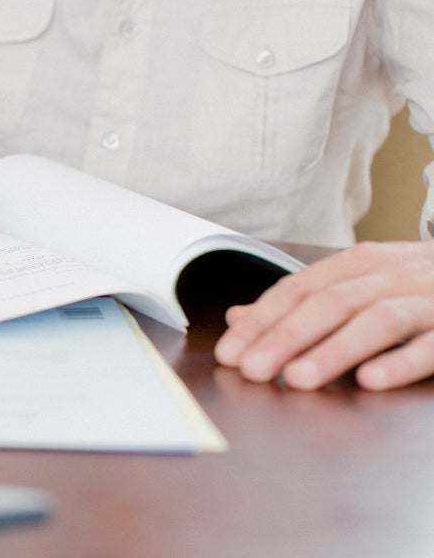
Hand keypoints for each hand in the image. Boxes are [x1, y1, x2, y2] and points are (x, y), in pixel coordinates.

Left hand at [214, 241, 433, 390]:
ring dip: (334, 351)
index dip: (261, 320)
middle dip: (286, 338)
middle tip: (253, 370)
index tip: (230, 352)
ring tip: (298, 379)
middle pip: (331, 303)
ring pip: (376, 320)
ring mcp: (429, 299)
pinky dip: (400, 362)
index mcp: (360, 263)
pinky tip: (371, 381)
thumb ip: (302, 301)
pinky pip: (431, 345)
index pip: (298, 288)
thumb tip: (238, 317)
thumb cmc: (418, 285)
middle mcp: (392, 275)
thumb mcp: (360, 282)